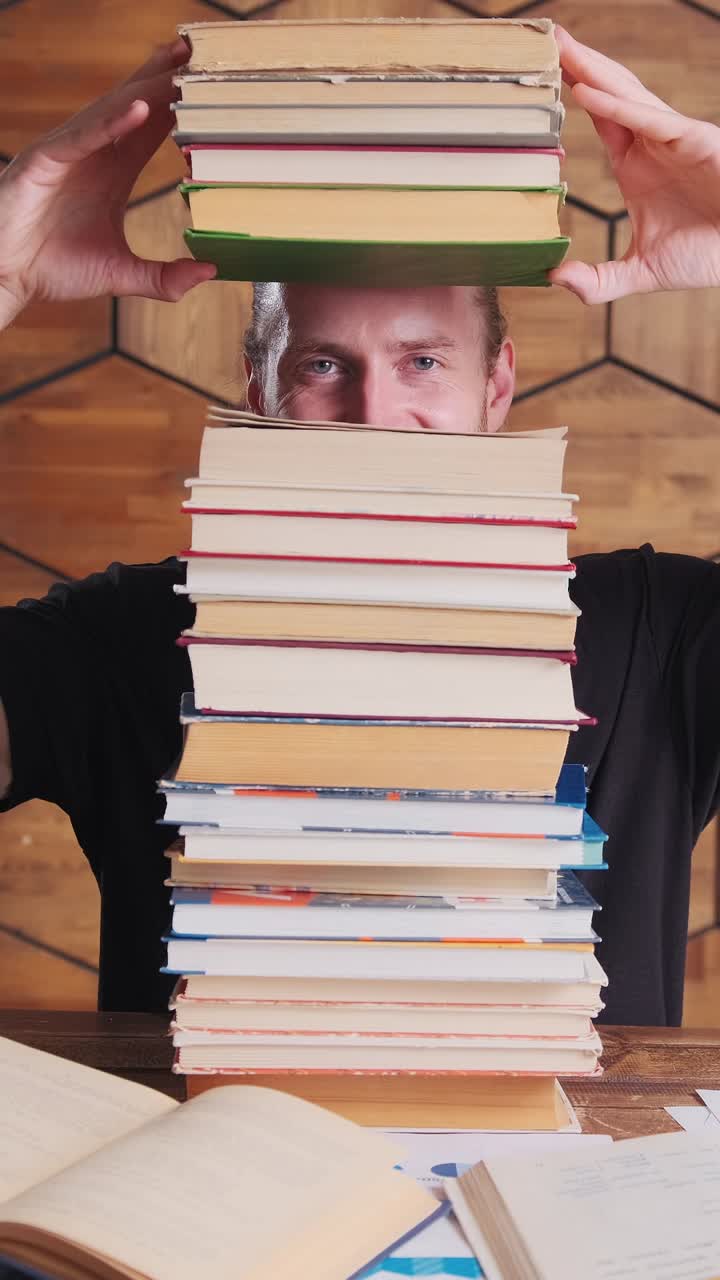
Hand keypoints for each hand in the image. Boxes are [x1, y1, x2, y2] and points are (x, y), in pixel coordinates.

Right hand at [0, 40, 215, 324]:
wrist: (6, 275)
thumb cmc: (52, 266)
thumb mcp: (119, 274)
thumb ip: (163, 278)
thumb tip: (209, 272)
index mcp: (114, 169)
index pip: (154, 124)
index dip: (180, 100)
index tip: (211, 82)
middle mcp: (95, 152)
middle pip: (136, 104)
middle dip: (166, 77)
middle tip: (202, 53)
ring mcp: (70, 152)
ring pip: (113, 111)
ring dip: (147, 90)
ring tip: (181, 69)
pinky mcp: (45, 161)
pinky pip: (83, 136)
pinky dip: (110, 122)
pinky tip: (139, 109)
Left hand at [548, 26, 719, 303]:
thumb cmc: (705, 254)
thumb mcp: (641, 272)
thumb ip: (598, 281)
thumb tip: (554, 278)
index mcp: (638, 165)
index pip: (600, 117)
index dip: (575, 90)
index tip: (543, 74)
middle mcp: (652, 143)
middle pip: (608, 93)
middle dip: (578, 65)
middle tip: (543, 40)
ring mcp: (672, 138)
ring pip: (625, 94)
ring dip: (592, 70)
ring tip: (559, 48)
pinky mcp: (693, 140)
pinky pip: (649, 119)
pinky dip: (616, 106)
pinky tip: (586, 93)